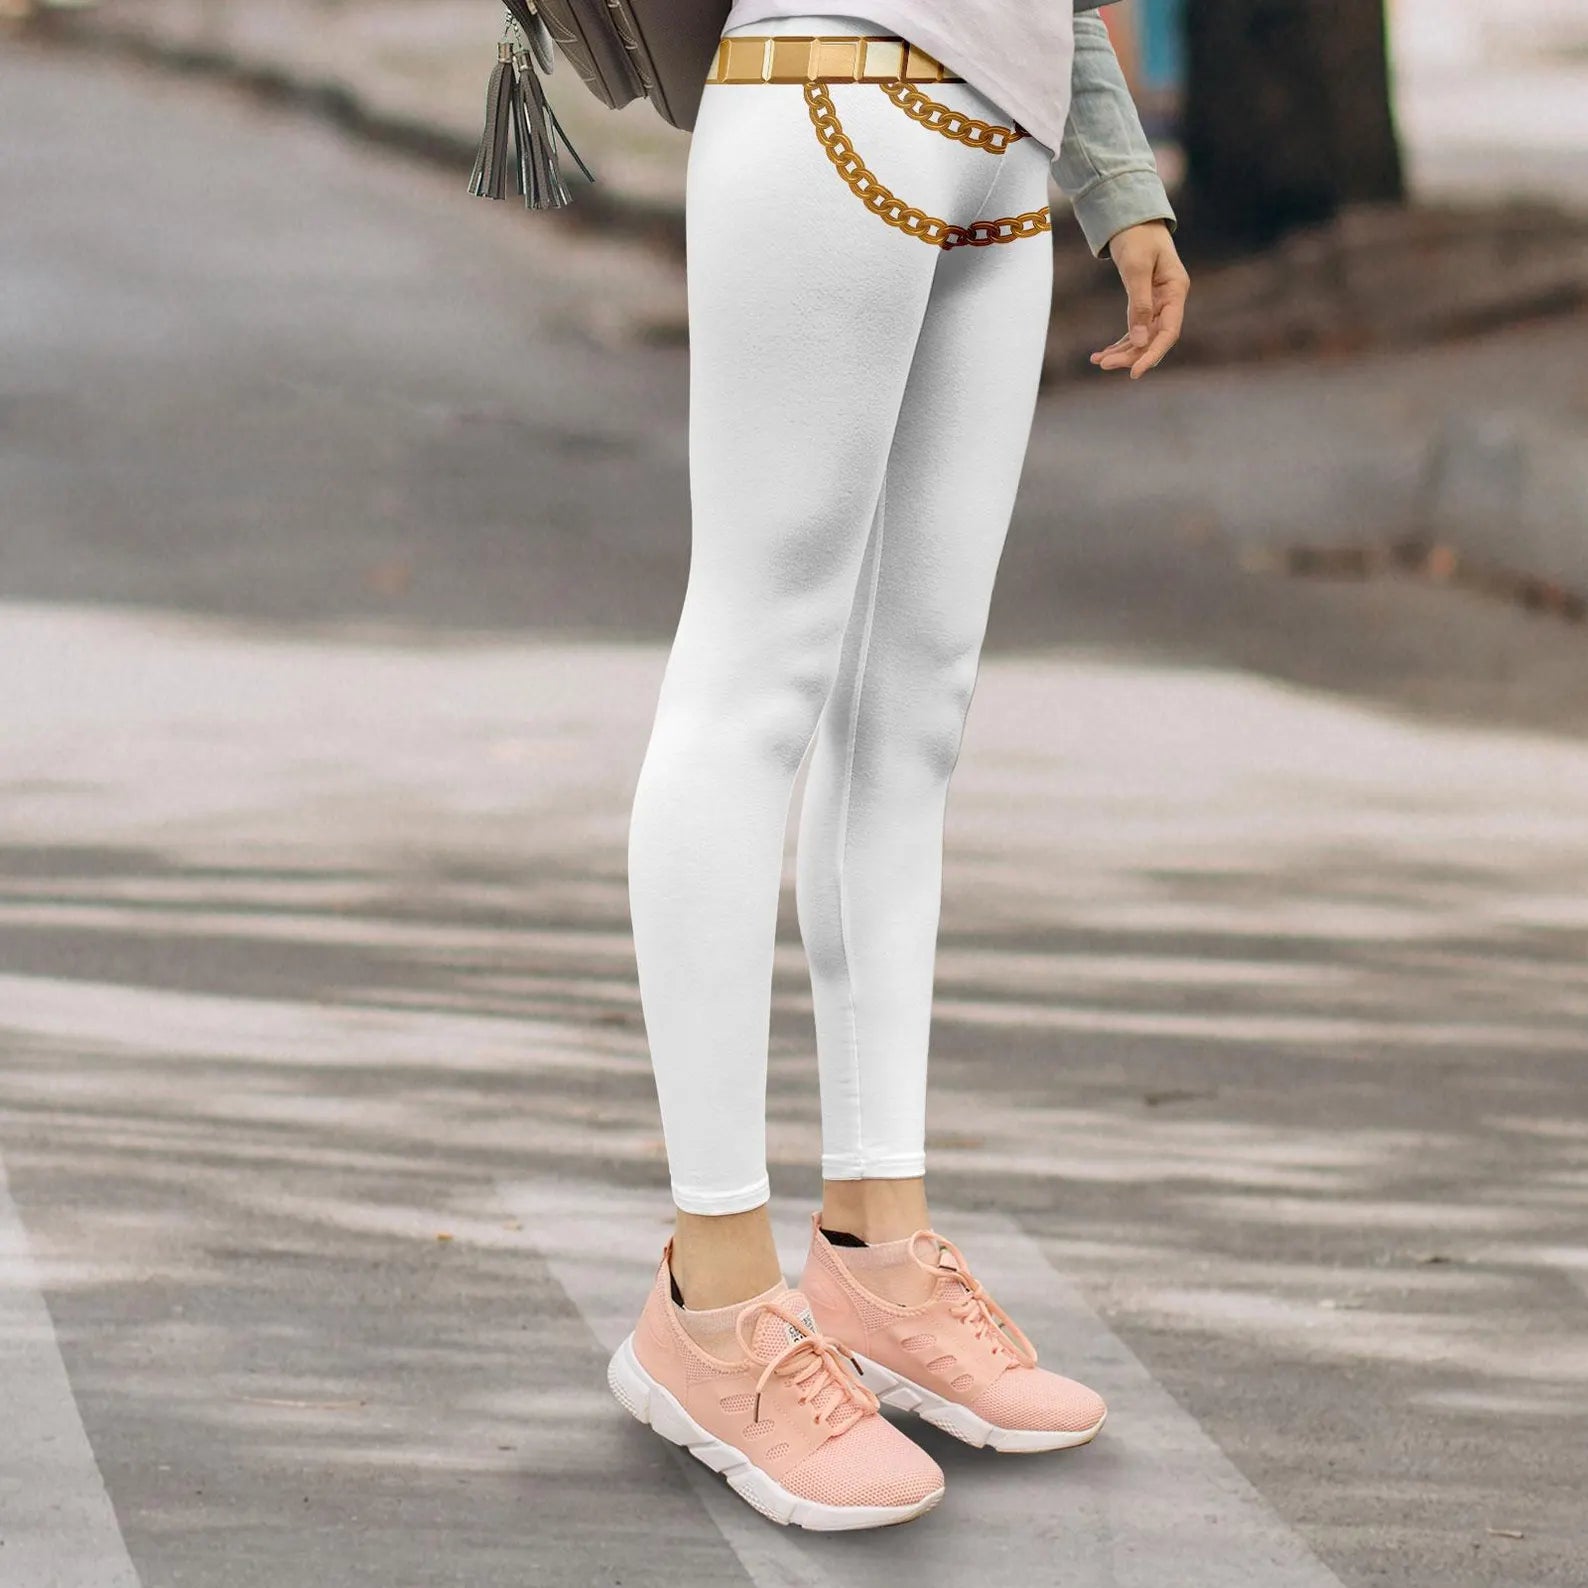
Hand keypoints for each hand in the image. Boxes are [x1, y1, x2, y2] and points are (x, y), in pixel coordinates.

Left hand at [1090, 221, 1188, 379]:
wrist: (1133, 220)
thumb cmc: (1137, 238)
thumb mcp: (1136, 269)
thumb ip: (1139, 304)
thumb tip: (1140, 340)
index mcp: (1176, 291)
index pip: (1169, 332)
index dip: (1152, 354)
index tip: (1135, 373)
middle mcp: (1170, 300)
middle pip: (1154, 338)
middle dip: (1131, 355)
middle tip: (1104, 364)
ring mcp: (1158, 303)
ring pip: (1143, 338)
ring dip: (1122, 352)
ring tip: (1097, 361)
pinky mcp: (1144, 303)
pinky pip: (1134, 330)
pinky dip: (1119, 343)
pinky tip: (1100, 354)